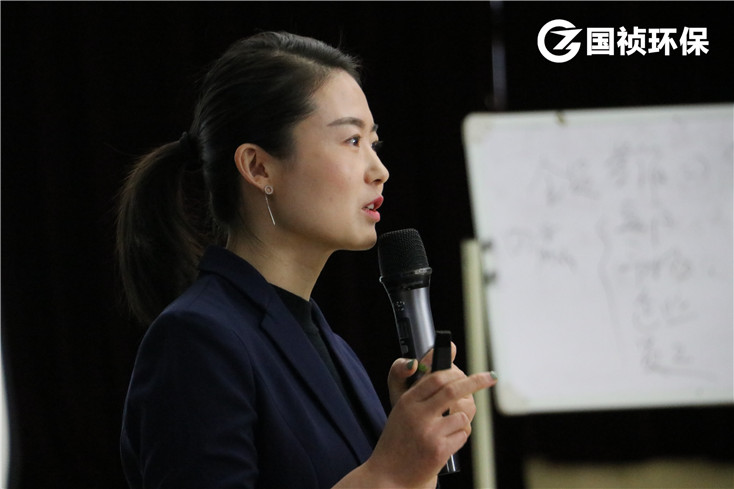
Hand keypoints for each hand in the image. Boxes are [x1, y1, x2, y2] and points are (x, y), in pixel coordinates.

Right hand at [368, 359, 496, 487]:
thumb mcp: (402, 411)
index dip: (455, 371)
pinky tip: (445, 443)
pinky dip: (459, 437)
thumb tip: (448, 366)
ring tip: (447, 431)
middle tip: (490, 377)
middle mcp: (417, 414)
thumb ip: (422, 389)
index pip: (435, 378)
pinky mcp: (439, 450)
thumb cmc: (399, 441)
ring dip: (462, 421)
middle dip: (476, 381)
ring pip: (462, 416)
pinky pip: (462, 435)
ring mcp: (429, 433)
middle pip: (453, 390)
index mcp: (407, 401)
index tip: (467, 371)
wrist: (390, 475)